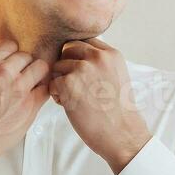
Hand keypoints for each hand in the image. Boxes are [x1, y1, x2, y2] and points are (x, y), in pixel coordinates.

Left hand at [49, 38, 152, 173]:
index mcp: (111, 54)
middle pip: (68, 50)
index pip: (84, 41)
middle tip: (75, 85)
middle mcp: (97, 57)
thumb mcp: (117, 76)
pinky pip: (52, 83)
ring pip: (57, 66)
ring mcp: (82, 69)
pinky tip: (70, 105)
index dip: (77, 56)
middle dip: (67, 66)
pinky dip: (57, 95)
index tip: (81, 71)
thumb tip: (77, 55)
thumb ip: (100, 62)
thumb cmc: (118, 110)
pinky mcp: (69, 84)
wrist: (122, 133)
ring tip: (74, 97)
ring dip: (60, 81)